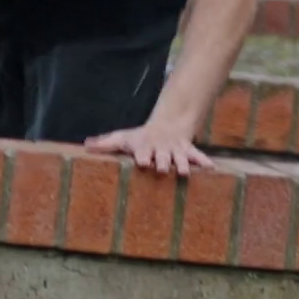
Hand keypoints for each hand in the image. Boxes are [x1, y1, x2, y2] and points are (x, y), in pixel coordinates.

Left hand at [85, 119, 213, 176]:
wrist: (167, 125)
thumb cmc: (140, 137)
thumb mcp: (123, 137)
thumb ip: (106, 143)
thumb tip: (86, 145)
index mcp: (145, 146)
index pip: (143, 151)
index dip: (142, 155)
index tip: (142, 161)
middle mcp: (161, 148)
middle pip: (163, 155)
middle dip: (163, 161)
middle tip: (163, 169)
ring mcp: (176, 150)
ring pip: (180, 157)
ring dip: (183, 164)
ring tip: (185, 173)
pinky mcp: (188, 151)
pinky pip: (197, 155)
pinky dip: (204, 161)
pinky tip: (212, 169)